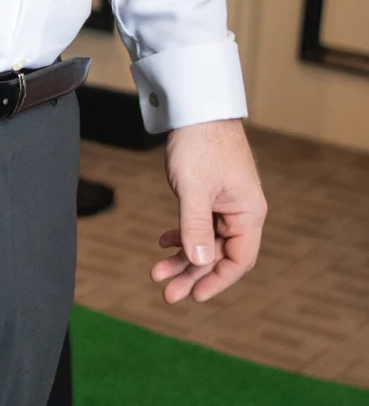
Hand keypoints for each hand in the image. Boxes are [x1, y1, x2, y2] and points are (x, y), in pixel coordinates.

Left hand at [152, 118, 265, 302]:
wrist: (195, 109)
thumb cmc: (200, 145)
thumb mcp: (194, 189)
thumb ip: (195, 226)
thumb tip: (198, 262)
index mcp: (248, 213)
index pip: (239, 260)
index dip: (218, 281)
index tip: (195, 296)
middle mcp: (241, 212)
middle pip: (218, 255)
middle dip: (192, 275)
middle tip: (166, 294)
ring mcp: (225, 204)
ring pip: (204, 242)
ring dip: (182, 258)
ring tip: (156, 273)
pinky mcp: (210, 195)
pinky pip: (198, 225)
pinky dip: (181, 235)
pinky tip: (162, 242)